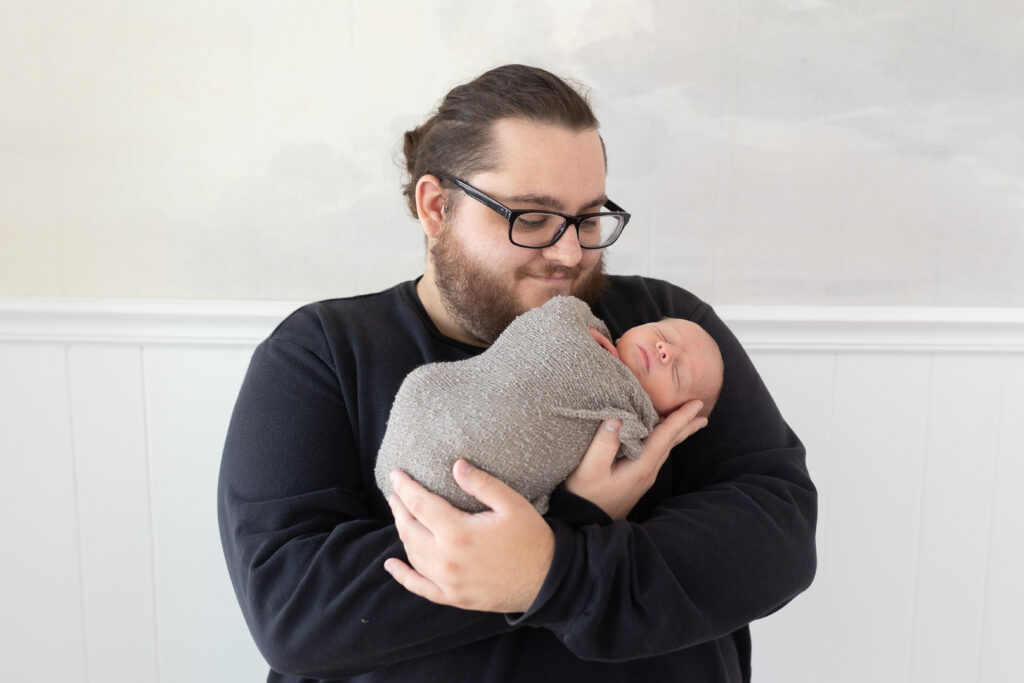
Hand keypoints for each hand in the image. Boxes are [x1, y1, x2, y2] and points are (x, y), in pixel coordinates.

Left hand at [384, 459, 554, 612]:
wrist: (548, 581)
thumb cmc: (532, 539)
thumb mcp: (512, 504)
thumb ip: (482, 484)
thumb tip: (456, 465)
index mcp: (459, 532)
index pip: (420, 504)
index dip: (405, 487)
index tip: (395, 474)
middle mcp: (447, 559)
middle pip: (410, 529)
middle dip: (399, 508)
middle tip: (395, 493)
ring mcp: (448, 582)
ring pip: (413, 554)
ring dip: (402, 533)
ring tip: (401, 516)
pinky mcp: (454, 598)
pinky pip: (420, 588)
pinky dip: (403, 576)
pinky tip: (391, 565)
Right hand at [564, 399, 707, 519]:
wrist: (584, 522)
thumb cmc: (585, 495)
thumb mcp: (589, 469)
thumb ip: (603, 444)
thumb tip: (616, 418)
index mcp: (641, 466)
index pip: (665, 437)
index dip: (681, 418)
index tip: (697, 404)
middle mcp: (648, 472)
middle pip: (671, 443)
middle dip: (686, 426)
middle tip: (701, 411)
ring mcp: (643, 478)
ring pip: (665, 450)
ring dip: (676, 434)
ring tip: (687, 423)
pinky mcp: (636, 480)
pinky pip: (656, 455)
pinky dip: (663, 442)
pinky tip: (660, 440)